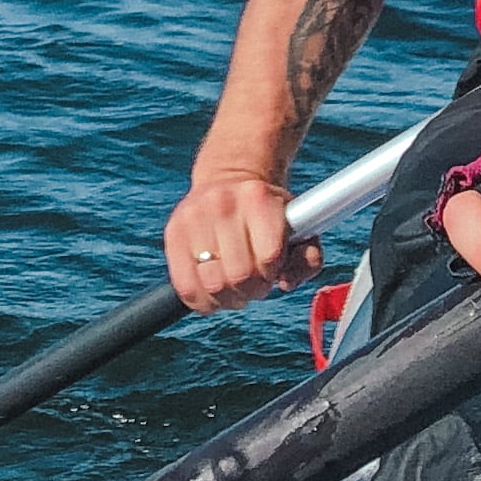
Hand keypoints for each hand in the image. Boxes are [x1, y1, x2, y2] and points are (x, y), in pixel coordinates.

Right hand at [166, 170, 318, 313]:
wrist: (230, 179)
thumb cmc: (271, 215)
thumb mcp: (301, 229)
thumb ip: (308, 260)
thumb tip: (285, 283)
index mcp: (258, 198)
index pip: (269, 257)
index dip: (273, 274)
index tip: (272, 268)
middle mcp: (223, 203)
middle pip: (239, 276)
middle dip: (251, 290)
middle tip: (253, 282)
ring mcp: (193, 216)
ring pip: (212, 285)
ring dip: (227, 297)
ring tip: (233, 285)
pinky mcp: (172, 232)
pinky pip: (185, 287)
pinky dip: (202, 301)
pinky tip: (213, 291)